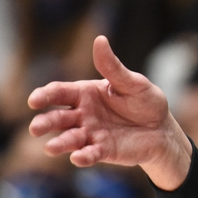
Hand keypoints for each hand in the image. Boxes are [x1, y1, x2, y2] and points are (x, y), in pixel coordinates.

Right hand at [28, 36, 192, 189]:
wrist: (163, 129)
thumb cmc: (146, 102)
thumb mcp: (133, 83)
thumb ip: (113, 67)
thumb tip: (100, 40)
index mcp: (85, 93)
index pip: (59, 92)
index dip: (45, 95)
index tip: (34, 100)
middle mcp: (82, 115)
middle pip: (58, 118)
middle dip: (45, 122)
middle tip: (35, 128)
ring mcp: (91, 134)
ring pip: (70, 139)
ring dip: (59, 143)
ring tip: (50, 148)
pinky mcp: (102, 151)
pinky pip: (90, 154)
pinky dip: (83, 157)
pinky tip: (77, 158)